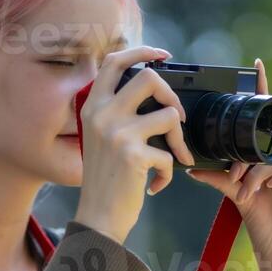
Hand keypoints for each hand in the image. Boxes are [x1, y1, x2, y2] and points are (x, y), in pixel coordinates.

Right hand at [75, 44, 193, 242]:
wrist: (97, 219)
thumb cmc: (104, 181)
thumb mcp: (100, 140)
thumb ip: (117, 114)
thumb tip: (154, 92)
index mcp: (92, 107)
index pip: (114, 62)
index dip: (141, 51)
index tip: (162, 56)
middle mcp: (101, 115)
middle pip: (149, 78)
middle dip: (172, 94)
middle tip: (176, 115)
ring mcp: (117, 133)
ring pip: (169, 114)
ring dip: (179, 139)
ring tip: (174, 157)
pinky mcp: (133, 154)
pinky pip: (169, 154)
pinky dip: (169, 172)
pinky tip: (157, 185)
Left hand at [185, 58, 271, 270]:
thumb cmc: (265, 229)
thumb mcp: (238, 200)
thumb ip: (219, 179)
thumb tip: (192, 168)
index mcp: (271, 160)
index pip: (267, 124)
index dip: (263, 94)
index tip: (254, 67)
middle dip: (253, 149)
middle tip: (235, 168)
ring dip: (261, 171)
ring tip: (246, 190)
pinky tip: (270, 185)